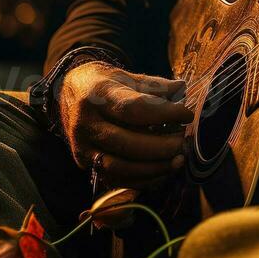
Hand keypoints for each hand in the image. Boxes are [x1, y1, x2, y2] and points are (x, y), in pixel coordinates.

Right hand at [57, 62, 189, 187]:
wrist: (71, 94)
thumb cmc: (107, 85)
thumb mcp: (128, 77)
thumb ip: (155, 86)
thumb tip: (182, 89)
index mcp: (98, 95)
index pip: (134, 108)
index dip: (164, 114)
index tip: (187, 115)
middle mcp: (87, 122)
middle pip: (126, 142)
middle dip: (161, 146)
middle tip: (183, 142)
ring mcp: (83, 146)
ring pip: (120, 166)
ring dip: (154, 168)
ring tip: (178, 160)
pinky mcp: (85, 163)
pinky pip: (116, 179)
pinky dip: (143, 180)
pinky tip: (164, 172)